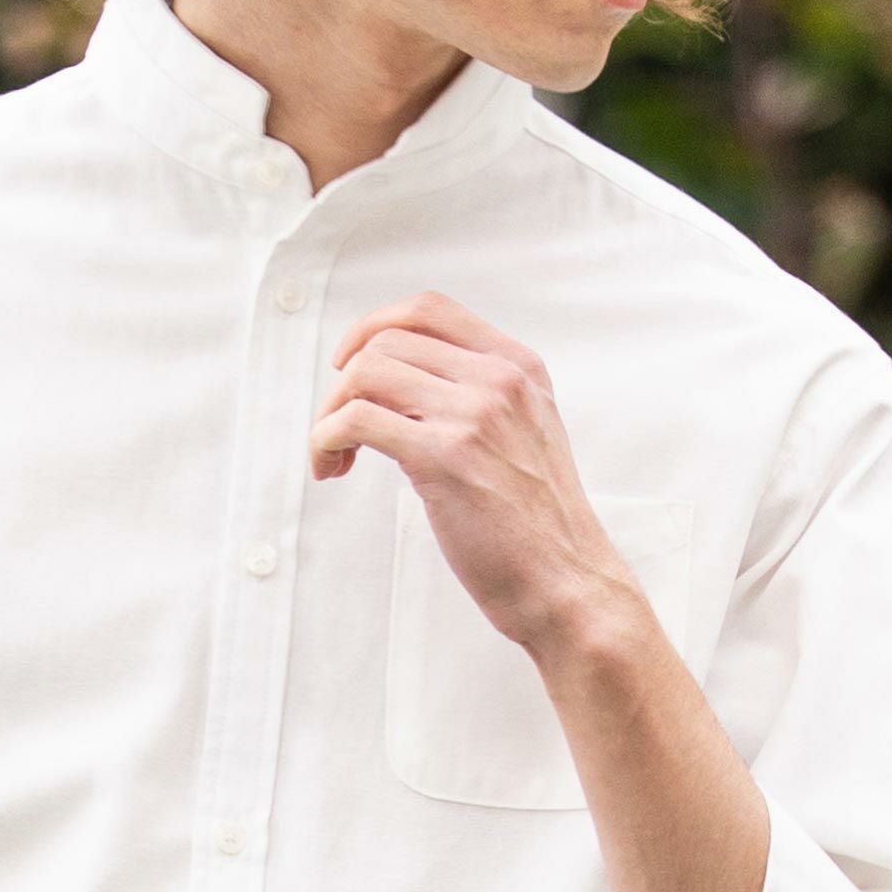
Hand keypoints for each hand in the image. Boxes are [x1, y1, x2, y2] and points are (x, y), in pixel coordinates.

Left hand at [308, 289, 640, 652]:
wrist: (566, 582)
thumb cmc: (538, 524)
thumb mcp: (528, 432)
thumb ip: (483, 397)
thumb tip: (403, 384)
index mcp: (519, 367)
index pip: (430, 310)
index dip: (374, 325)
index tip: (349, 360)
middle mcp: (498, 380)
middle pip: (387, 342)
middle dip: (344, 382)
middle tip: (338, 427)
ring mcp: (474, 414)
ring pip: (364, 374)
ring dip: (330, 412)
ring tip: (334, 453)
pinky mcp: (444, 457)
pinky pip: (355, 421)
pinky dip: (325, 440)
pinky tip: (332, 467)